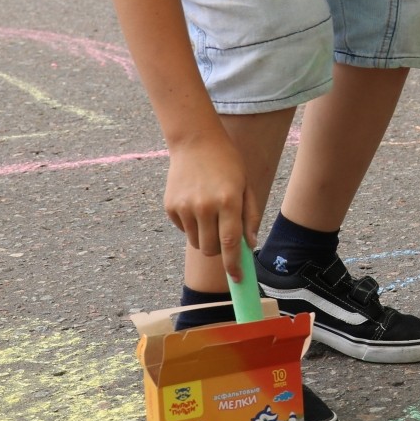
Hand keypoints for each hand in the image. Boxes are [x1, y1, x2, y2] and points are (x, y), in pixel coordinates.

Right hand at [163, 131, 260, 282]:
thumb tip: (250, 245)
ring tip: (210, 214)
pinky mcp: (170, 206)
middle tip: (224, 236)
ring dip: (205, 238)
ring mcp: (185, 207)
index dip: (234, 265)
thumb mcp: (245, 186)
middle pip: (210, 249)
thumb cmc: (227, 163)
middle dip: (219, 251)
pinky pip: (184, 230)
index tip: (238, 279)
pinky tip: (196, 204)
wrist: (195, 141)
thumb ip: (249, 217)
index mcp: (228, 201)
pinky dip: (192, 226)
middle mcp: (205, 206)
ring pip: (196, 243)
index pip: (231, 243)